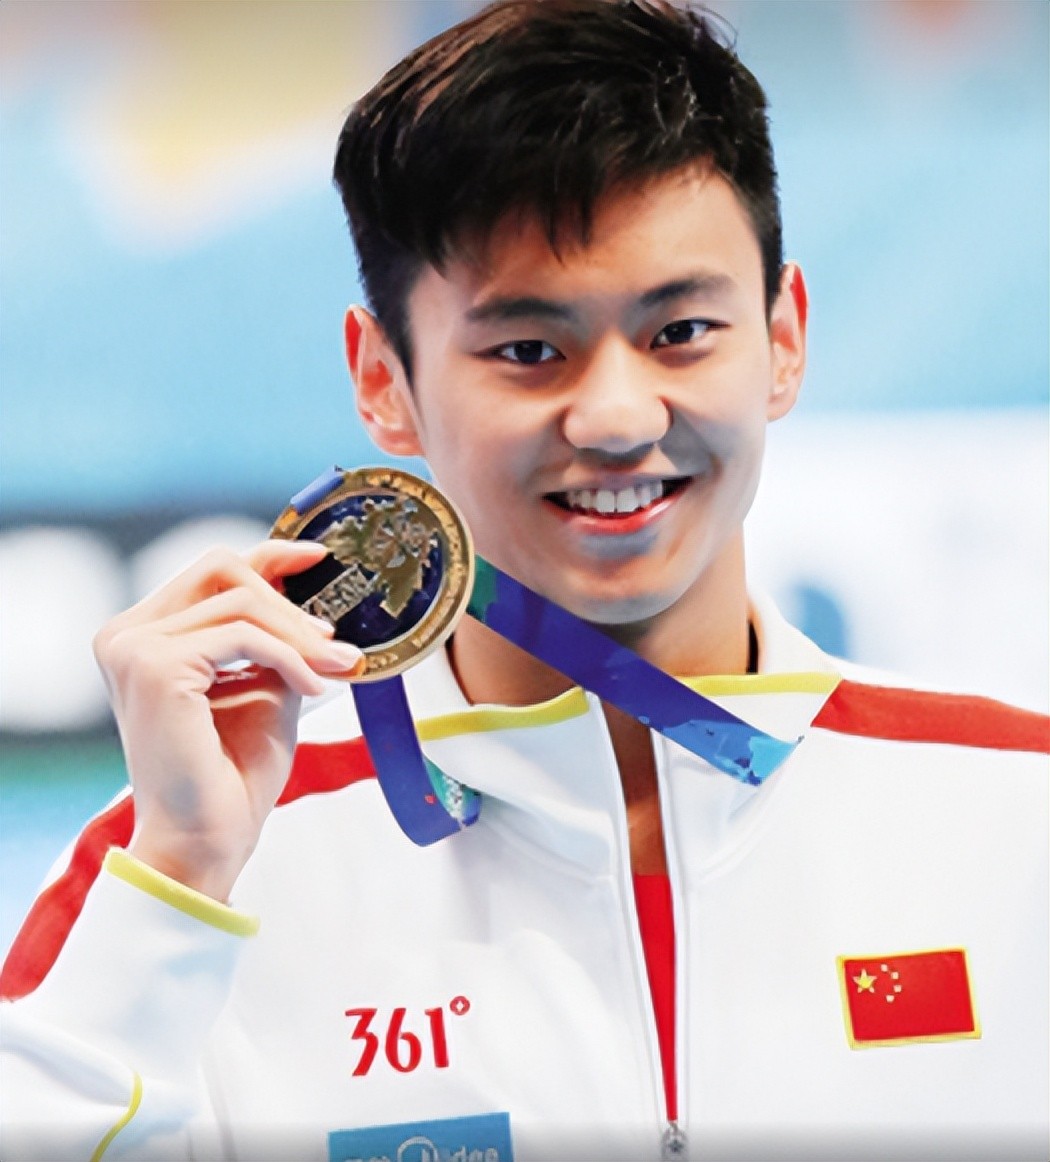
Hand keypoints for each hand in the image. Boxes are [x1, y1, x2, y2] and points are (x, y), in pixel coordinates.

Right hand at [93, 541, 362, 900]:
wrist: (206, 838)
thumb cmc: (231, 773)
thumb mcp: (263, 684)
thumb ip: (275, 636)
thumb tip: (309, 591)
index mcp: (145, 635)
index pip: (211, 571)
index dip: (269, 555)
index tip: (318, 559)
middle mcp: (127, 634)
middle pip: (223, 569)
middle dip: (289, 602)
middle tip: (334, 645)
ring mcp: (133, 646)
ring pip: (240, 601)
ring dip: (299, 635)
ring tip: (335, 668)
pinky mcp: (155, 665)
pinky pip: (243, 635)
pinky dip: (289, 656)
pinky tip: (313, 686)